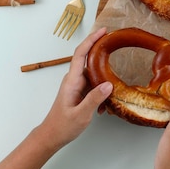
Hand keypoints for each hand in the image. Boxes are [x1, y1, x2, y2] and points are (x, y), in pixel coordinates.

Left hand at [38, 27, 113, 149]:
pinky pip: (94, 84)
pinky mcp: (81, 92)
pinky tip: (107, 103)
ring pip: (94, 73)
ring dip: (105, 75)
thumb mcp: (81, 114)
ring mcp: (77, 86)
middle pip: (88, 59)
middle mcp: (74, 80)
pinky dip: (102, 89)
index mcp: (72, 81)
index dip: (91, 40)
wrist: (51, 136)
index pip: (81, 54)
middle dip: (101, 50)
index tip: (103, 31)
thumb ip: (94, 99)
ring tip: (118, 78)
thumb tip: (109, 84)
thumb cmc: (62, 126)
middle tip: (116, 43)